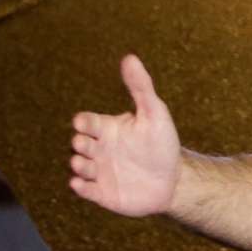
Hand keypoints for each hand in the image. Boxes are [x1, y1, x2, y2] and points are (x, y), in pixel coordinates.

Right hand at [70, 54, 182, 218]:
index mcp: (108, 129)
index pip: (87, 122)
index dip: (83, 122)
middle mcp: (99, 149)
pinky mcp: (102, 192)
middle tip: (83, 144)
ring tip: (81, 163)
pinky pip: (84, 190)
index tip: (83, 123)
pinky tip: (79, 184)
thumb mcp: (155, 113)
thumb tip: (130, 57)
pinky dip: (79, 187)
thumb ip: (141, 87)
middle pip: (79, 143)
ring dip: (77, 165)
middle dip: (79, 143)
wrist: (174, 181)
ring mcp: (99, 171)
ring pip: (78, 166)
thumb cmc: (163, 144)